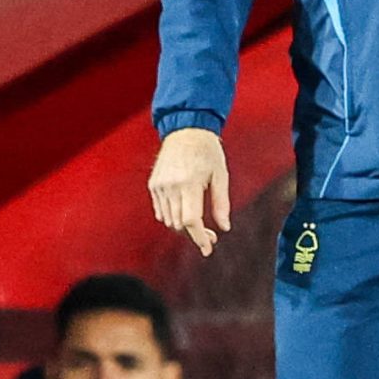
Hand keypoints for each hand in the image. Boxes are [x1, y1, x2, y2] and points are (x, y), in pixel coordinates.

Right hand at [149, 127, 229, 256]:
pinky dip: (172, 217)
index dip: (200, 238)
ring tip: (199, 224)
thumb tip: (224, 228)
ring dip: (183, 227)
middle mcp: (171, 186)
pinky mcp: (153, 185)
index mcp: (189, 183)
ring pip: (169, 220)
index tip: (208, 249)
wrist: (186, 130)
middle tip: (211, 235)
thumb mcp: (221, 175)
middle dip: (195, 234)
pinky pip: (161, 211)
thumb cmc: (208, 151)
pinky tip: (185, 212)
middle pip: (179, 224)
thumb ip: (221, 203)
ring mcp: (159, 185)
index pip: (191, 220)